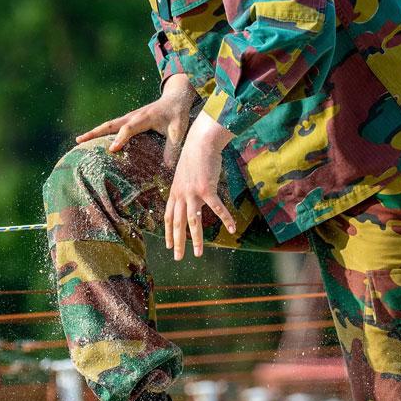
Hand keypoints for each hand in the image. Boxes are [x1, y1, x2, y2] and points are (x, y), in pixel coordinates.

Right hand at [76, 74, 193, 166]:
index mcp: (145, 118)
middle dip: (95, 132)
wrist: (175, 98)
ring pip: (109, 125)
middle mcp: (133, 116)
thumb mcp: (178, 131)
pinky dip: (102, 132)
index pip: (129, 129)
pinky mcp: (129, 120)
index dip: (120, 139)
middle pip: (110, 124)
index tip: (111, 150)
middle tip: (78, 140)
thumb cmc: (177, 114)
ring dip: (94, 132)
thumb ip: (172, 148)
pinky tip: (94, 142)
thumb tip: (168, 168)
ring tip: (78, 141)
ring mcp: (129, 117)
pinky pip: (113, 127)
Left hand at [164, 112, 236, 259]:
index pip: (168, 217)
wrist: (201, 142)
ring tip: (198, 253)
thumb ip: (183, 187)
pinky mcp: (207, 189)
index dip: (168, 232)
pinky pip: (216, 208)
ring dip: (196, 239)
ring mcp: (193, 193)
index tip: (169, 246)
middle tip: (178, 257)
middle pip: (177, 223)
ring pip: (193, 221)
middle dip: (178, 242)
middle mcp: (181, 195)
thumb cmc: (194, 156)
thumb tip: (187, 195)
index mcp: (174, 192)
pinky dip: (225, 218)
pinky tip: (232, 229)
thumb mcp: (183, 173)